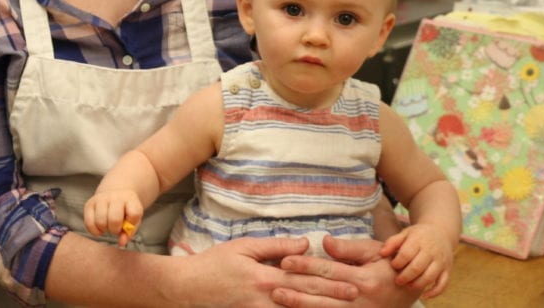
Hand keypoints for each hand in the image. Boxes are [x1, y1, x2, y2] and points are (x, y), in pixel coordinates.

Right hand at [83, 189, 143, 246]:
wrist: (114, 193)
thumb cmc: (125, 211)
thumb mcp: (133, 219)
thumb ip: (129, 232)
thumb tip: (121, 243)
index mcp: (130, 198)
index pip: (134, 214)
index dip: (132, 223)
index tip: (129, 223)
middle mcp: (115, 196)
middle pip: (114, 219)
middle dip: (115, 229)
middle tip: (116, 228)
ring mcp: (100, 199)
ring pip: (100, 222)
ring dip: (104, 229)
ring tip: (107, 226)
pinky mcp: (89, 204)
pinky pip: (89, 223)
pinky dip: (94, 231)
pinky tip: (100, 228)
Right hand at [162, 237, 361, 307]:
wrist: (187, 288)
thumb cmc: (214, 264)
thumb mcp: (244, 247)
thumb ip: (275, 247)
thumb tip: (304, 244)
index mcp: (265, 277)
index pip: (304, 279)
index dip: (330, 281)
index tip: (352, 282)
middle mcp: (266, 299)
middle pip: (306, 299)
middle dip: (333, 299)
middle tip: (356, 298)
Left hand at [275, 237, 422, 307]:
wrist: (411, 288)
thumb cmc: (389, 264)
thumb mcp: (373, 251)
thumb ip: (348, 248)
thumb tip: (326, 241)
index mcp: (363, 279)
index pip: (327, 271)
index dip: (305, 266)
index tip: (284, 261)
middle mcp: (360, 299)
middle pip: (322, 294)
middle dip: (296, 290)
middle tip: (273, 286)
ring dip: (301, 305)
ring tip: (280, 299)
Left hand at [378, 223, 453, 297]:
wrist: (441, 232)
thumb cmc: (419, 235)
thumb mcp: (405, 233)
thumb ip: (392, 242)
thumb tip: (381, 254)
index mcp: (419, 240)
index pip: (406, 254)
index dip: (398, 262)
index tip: (393, 265)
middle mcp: (431, 251)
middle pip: (417, 267)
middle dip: (405, 276)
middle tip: (398, 280)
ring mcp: (441, 261)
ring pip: (430, 277)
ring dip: (417, 284)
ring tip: (408, 285)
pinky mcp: (447, 270)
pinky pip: (443, 283)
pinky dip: (435, 292)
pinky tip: (424, 295)